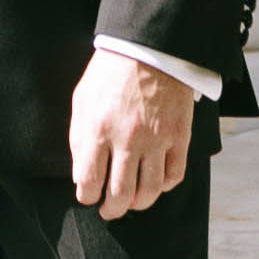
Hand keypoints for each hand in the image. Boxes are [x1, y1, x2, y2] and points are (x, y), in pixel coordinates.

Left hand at [69, 48, 198, 217]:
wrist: (149, 48)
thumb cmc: (110, 73)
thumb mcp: (82, 100)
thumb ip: (79, 138)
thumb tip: (82, 174)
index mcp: (98, 129)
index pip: (89, 181)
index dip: (86, 196)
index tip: (88, 197)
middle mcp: (128, 138)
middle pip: (120, 194)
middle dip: (111, 210)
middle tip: (109, 210)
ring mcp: (157, 139)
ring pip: (149, 191)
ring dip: (138, 204)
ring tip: (131, 203)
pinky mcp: (179, 135)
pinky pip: (174, 175)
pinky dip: (164, 186)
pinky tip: (155, 184)